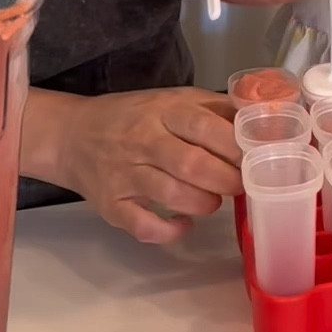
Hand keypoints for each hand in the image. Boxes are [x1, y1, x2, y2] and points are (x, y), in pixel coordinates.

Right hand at [37, 86, 241, 245]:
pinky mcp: (112, 205)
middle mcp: (143, 141)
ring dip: (203, 203)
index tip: (253, 157)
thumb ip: (213, 108)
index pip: (204, 126)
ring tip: (213, 201)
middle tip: (240, 185)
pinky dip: (169, 231)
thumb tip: (259, 118)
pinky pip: (143, 226)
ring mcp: (125, 175)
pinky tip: (183, 224)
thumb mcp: (172, 100)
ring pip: (171, 195)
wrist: (72, 135)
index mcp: (163, 111)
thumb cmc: (133, 117)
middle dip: (226, 180)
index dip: (234, 146)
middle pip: (192, 164)